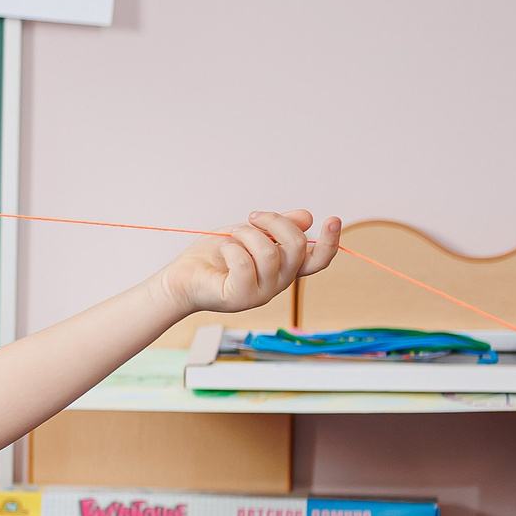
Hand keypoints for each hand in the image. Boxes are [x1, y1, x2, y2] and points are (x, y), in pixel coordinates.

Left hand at [158, 210, 340, 315]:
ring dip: (247, 234)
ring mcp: (260, 294)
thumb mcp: (250, 232)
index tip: (334, 218)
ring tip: (231, 236)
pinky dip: (231, 247)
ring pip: (269, 252)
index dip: (330, 242)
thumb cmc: (216, 255)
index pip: (318, 260)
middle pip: (297, 247)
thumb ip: (277, 227)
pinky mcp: (239, 298)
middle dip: (274, 222)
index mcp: (285, 268)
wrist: (182, 276)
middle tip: (251, 217)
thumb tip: (307, 218)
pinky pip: (244, 263)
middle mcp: (278, 284)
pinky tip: (223, 248)